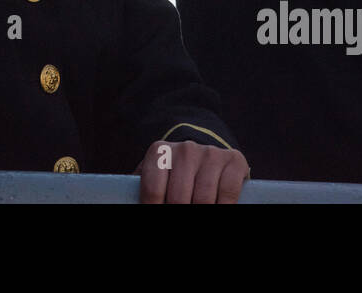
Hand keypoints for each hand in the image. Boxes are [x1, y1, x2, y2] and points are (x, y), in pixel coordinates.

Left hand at [134, 140, 249, 203]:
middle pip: (178, 199)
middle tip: (177, 212)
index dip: (153, 208)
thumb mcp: (156, 179)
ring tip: (195, 209)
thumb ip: (146, 191)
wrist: (205, 157)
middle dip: (178, 211)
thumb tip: (128, 203)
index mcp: (159, 152)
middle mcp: (185, 149)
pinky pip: (227, 195)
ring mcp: (210, 153)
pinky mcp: (233, 160)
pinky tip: (215, 207)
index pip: (152, 192)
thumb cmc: (174, 177)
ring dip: (200, 210)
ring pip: (203, 200)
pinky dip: (223, 207)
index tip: (157, 212)